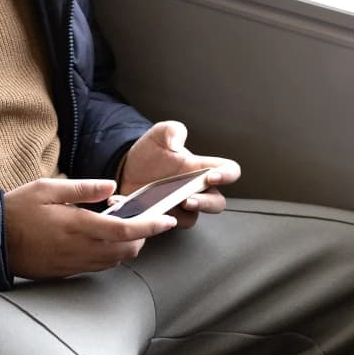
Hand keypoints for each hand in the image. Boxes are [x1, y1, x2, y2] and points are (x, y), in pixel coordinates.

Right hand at [3, 177, 176, 279]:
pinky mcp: (65, 273)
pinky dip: (108, 255)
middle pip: (125, 250)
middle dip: (141, 238)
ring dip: (125, 247)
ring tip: (119, 227)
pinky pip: (97, 267)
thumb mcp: (47, 188)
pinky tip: (100, 240)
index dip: (150, 227)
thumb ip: (82, 188)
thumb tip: (112, 187)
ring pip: (113, 262)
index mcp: (76, 225)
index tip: (167, 221)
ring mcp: (73, 264)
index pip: (125, 230)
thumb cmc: (17, 209)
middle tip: (139, 219)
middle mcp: (79, 249)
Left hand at [118, 121, 240, 228]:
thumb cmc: (150, 152)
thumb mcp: (159, 134)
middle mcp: (196, 188)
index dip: (227, 175)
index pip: (228, 171)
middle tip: (189, 199)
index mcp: (201, 168)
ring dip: (183, 215)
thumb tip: (177, 142)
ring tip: (168, 206)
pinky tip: (144, 209)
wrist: (127, 168)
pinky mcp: (165, 216)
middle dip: (206, 203)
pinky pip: (168, 223)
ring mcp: (181, 204)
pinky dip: (158, 219)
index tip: (211, 177)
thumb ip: (172, 131)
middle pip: (217, 203)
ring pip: (193, 217)